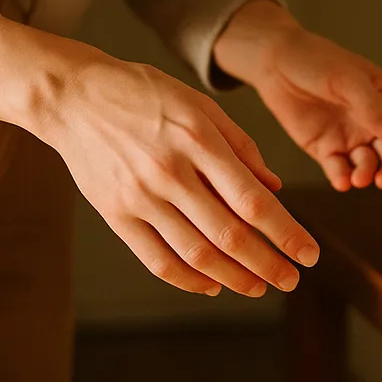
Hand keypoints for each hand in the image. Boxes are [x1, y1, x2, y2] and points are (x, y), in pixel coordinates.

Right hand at [0, 16, 319, 296]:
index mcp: (197, 139)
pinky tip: (211, 286)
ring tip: (258, 287)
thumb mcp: (199, 105)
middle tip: (291, 279)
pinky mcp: (116, 214)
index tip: (308, 253)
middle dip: (267, 263)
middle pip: (229, 234)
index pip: (251, 200)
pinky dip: (187, 279)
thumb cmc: (143, 94)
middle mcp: (170, 171)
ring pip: (196, 253)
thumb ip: (240, 146)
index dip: (285, 232)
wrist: (73, 97)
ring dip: (233, 278)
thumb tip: (274, 188)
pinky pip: (157, 259)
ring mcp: (140, 197)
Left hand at [213, 0, 381, 191]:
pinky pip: (338, 168)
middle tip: (381, 178)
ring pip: (365, 163)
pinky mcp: (326, 149)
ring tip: (359, 178)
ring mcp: (349, 136)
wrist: (276, 64)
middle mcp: (370, 121)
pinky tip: (342, 181)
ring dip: (365, 173)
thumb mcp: (349, 79)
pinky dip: (342, 177)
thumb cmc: (316, 60)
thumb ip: (372, 107)